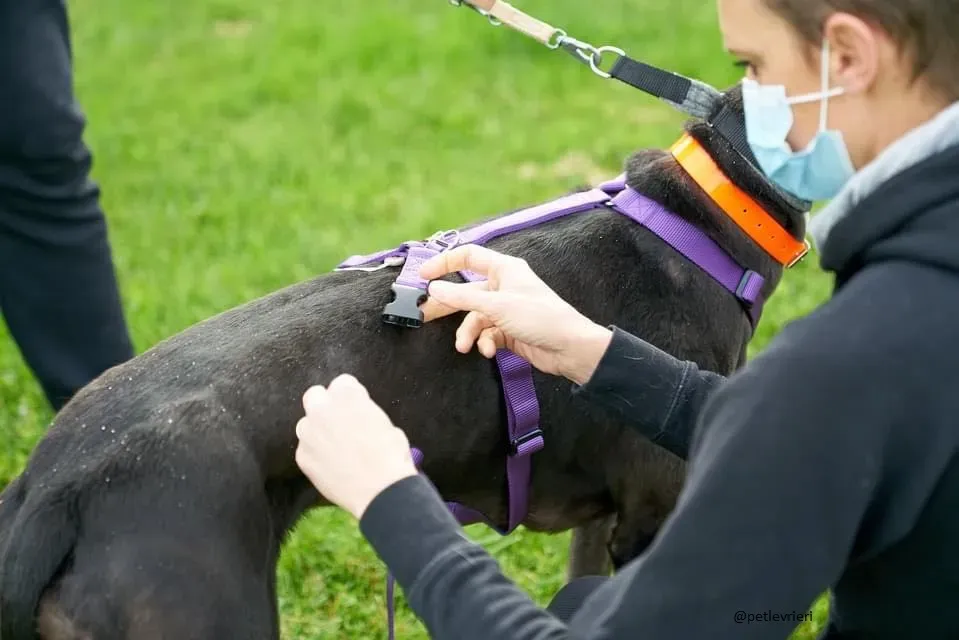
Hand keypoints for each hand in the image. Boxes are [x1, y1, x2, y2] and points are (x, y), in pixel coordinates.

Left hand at [294, 374, 417, 519]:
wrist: (381, 490)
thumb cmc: (391, 455)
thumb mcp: (385, 422)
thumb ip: (364, 411)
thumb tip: (357, 416)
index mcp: (347, 395)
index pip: (342, 383)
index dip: (351, 396)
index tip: (356, 407)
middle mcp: (322, 409)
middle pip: (315, 396)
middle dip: (325, 405)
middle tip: (339, 421)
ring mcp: (308, 433)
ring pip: (306, 424)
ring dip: (317, 431)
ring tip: (335, 448)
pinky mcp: (302, 457)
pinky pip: (306, 449)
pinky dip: (316, 455)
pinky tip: (332, 466)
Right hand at [417, 244, 612, 384]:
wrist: (570, 348)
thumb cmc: (540, 317)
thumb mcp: (497, 305)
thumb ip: (462, 297)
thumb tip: (433, 288)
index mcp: (504, 269)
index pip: (468, 257)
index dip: (444, 263)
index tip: (423, 276)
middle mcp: (503, 286)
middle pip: (465, 292)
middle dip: (447, 306)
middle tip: (424, 315)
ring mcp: (505, 309)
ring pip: (474, 318)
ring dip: (469, 333)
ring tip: (465, 346)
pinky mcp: (508, 330)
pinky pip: (486, 334)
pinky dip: (485, 342)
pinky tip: (490, 351)